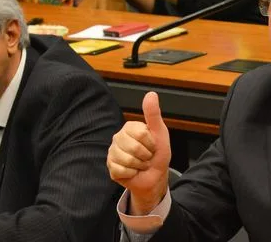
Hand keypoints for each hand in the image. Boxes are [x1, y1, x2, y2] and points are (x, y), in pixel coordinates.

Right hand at [107, 92, 171, 214]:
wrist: (154, 176)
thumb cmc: (158, 154)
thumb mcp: (160, 133)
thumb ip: (153, 114)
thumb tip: (151, 94)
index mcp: (130, 127)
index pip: (141, 134)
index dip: (151, 143)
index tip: (152, 145)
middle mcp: (118, 137)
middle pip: (133, 147)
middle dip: (145, 155)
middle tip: (147, 156)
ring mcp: (112, 152)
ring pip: (127, 160)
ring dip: (139, 165)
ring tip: (140, 164)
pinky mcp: (110, 167)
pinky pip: (121, 170)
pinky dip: (132, 173)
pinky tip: (133, 171)